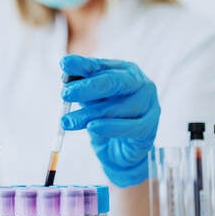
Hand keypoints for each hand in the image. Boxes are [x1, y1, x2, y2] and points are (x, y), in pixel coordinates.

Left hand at [60, 54, 159, 187]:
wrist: (120, 151)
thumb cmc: (104, 120)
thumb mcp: (90, 101)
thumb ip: (81, 88)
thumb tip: (66, 72)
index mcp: (123, 71)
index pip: (100, 66)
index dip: (82, 64)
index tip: (64, 64)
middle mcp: (139, 83)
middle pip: (114, 82)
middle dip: (87, 87)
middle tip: (65, 94)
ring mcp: (149, 104)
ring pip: (118, 107)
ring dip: (89, 114)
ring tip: (67, 121)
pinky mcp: (150, 127)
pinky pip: (130, 127)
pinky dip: (110, 127)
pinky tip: (92, 127)